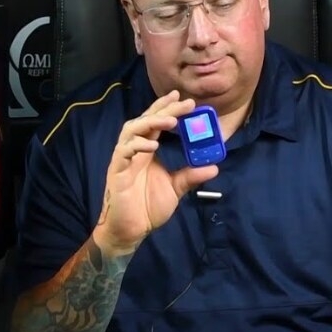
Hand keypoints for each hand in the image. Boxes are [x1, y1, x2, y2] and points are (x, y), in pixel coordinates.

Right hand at [93, 90, 218, 253]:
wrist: (132, 230)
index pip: (156, 123)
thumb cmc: (148, 208)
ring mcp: (124, 159)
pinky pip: (124, 152)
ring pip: (132, 130)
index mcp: (147, 151)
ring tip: (170, 120)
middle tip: (183, 102)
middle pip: (145, 121)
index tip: (186, 100)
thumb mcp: (175, 189)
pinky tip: (153, 145)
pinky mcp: (117, 171)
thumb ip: (191, 176)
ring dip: (151, 122)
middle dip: (163, 109)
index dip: (167, 109)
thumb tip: (214, 168)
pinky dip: (137, 145)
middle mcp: (134, 151)